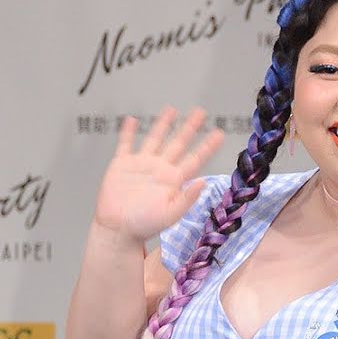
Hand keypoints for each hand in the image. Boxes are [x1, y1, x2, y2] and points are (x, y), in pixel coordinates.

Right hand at [93, 104, 225, 243]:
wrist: (118, 229)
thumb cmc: (143, 226)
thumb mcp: (170, 215)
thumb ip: (187, 199)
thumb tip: (203, 183)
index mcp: (173, 181)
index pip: (194, 159)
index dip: (207, 147)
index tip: (219, 134)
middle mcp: (159, 170)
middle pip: (178, 143)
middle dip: (189, 128)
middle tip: (201, 112)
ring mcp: (141, 165)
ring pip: (155, 138)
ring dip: (163, 124)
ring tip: (172, 110)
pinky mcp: (122, 164)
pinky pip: (126, 144)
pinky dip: (128, 132)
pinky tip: (131, 120)